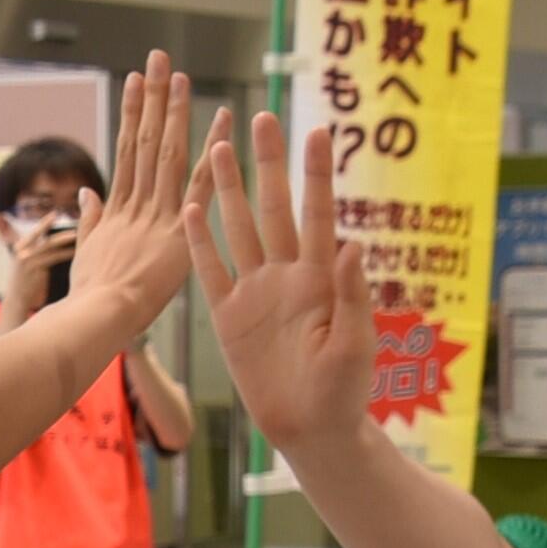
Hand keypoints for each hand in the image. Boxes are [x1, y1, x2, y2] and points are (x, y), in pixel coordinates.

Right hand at [0, 222, 79, 335]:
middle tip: (66, 217)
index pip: (33, 231)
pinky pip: (54, 257)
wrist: (17, 300)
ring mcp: (27, 259)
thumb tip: (50, 240)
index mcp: (19, 246)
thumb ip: (34, 250)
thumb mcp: (25, 262)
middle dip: (51, 224)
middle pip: (39, 233)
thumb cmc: (26, 281)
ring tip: (77, 234)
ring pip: (48, 245)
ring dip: (64, 238)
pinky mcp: (35, 268)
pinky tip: (76, 251)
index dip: (44, 222)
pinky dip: (66, 253)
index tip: (55, 214)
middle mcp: (21, 250)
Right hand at [56, 60, 208, 335]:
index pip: (127, 152)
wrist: (96, 319)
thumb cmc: (88, 302)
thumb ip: (92, 221)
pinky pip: (201, 184)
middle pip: (144, 140)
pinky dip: (214, 150)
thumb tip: (88, 193)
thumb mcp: (87, 255)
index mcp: (115, 211)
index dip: (131, 114)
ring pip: (168, 152)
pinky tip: (225, 119)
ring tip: (179, 73)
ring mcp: (157, 214)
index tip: (134, 82)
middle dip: (152, 97)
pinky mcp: (179, 230)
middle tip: (158, 58)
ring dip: (174, 110)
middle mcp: (136, 204)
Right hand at [184, 112, 365, 451]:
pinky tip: (191, 208)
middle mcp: (288, 275)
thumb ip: (352, 293)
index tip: (316, 132)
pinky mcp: (230, 317)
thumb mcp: (355, 343)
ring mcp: (256, 293)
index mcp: (321, 278)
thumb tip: (355, 243)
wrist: (310, 429)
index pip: (319, 214)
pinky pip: (212, 272)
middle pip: (275, 208)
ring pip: (240, 229)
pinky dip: (200, 242)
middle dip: (269, 164)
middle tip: (263, 118)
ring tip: (221, 146)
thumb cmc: (344, 390)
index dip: (317, 175)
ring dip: (231, 189)